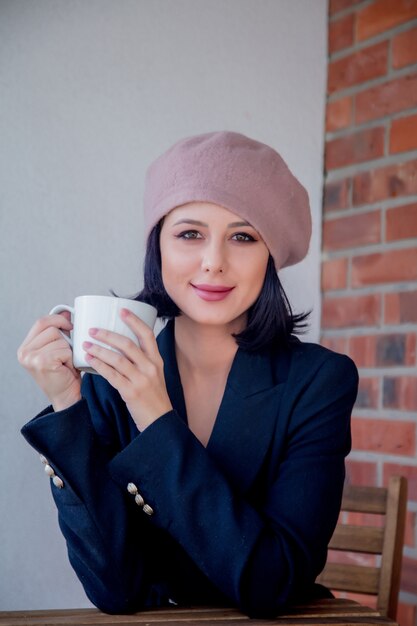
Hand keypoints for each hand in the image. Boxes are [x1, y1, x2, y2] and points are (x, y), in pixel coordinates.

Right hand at [17, 311, 81, 410]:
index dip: (58, 319)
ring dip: (69, 350)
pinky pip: (64, 349)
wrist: (66, 397)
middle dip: (66, 339)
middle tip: (67, 354)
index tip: (70, 324)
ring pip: (60, 339)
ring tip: (65, 363)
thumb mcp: (60, 348)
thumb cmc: (64, 374)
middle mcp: (24, 352)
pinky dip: (70, 358)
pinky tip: (66, 367)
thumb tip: (67, 311)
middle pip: (52, 328)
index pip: (41, 322)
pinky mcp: (41, 362)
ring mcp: (31, 357)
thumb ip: (60, 331)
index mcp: (26, 347)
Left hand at [82, 309, 172, 430]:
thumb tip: (120, 346)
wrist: (159, 421)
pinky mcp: (131, 392)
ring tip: (85, 345)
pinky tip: (89, 361)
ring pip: (117, 359)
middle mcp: (150, 367)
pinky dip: (99, 366)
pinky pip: (112, 375)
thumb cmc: (154, 397)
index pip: (147, 334)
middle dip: (108, 335)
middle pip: (128, 344)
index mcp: (156, 360)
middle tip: (93, 330)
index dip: (134, 321)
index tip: (122, 310)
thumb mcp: (154, 374)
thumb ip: (142, 361)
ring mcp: (141, 380)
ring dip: (99, 350)